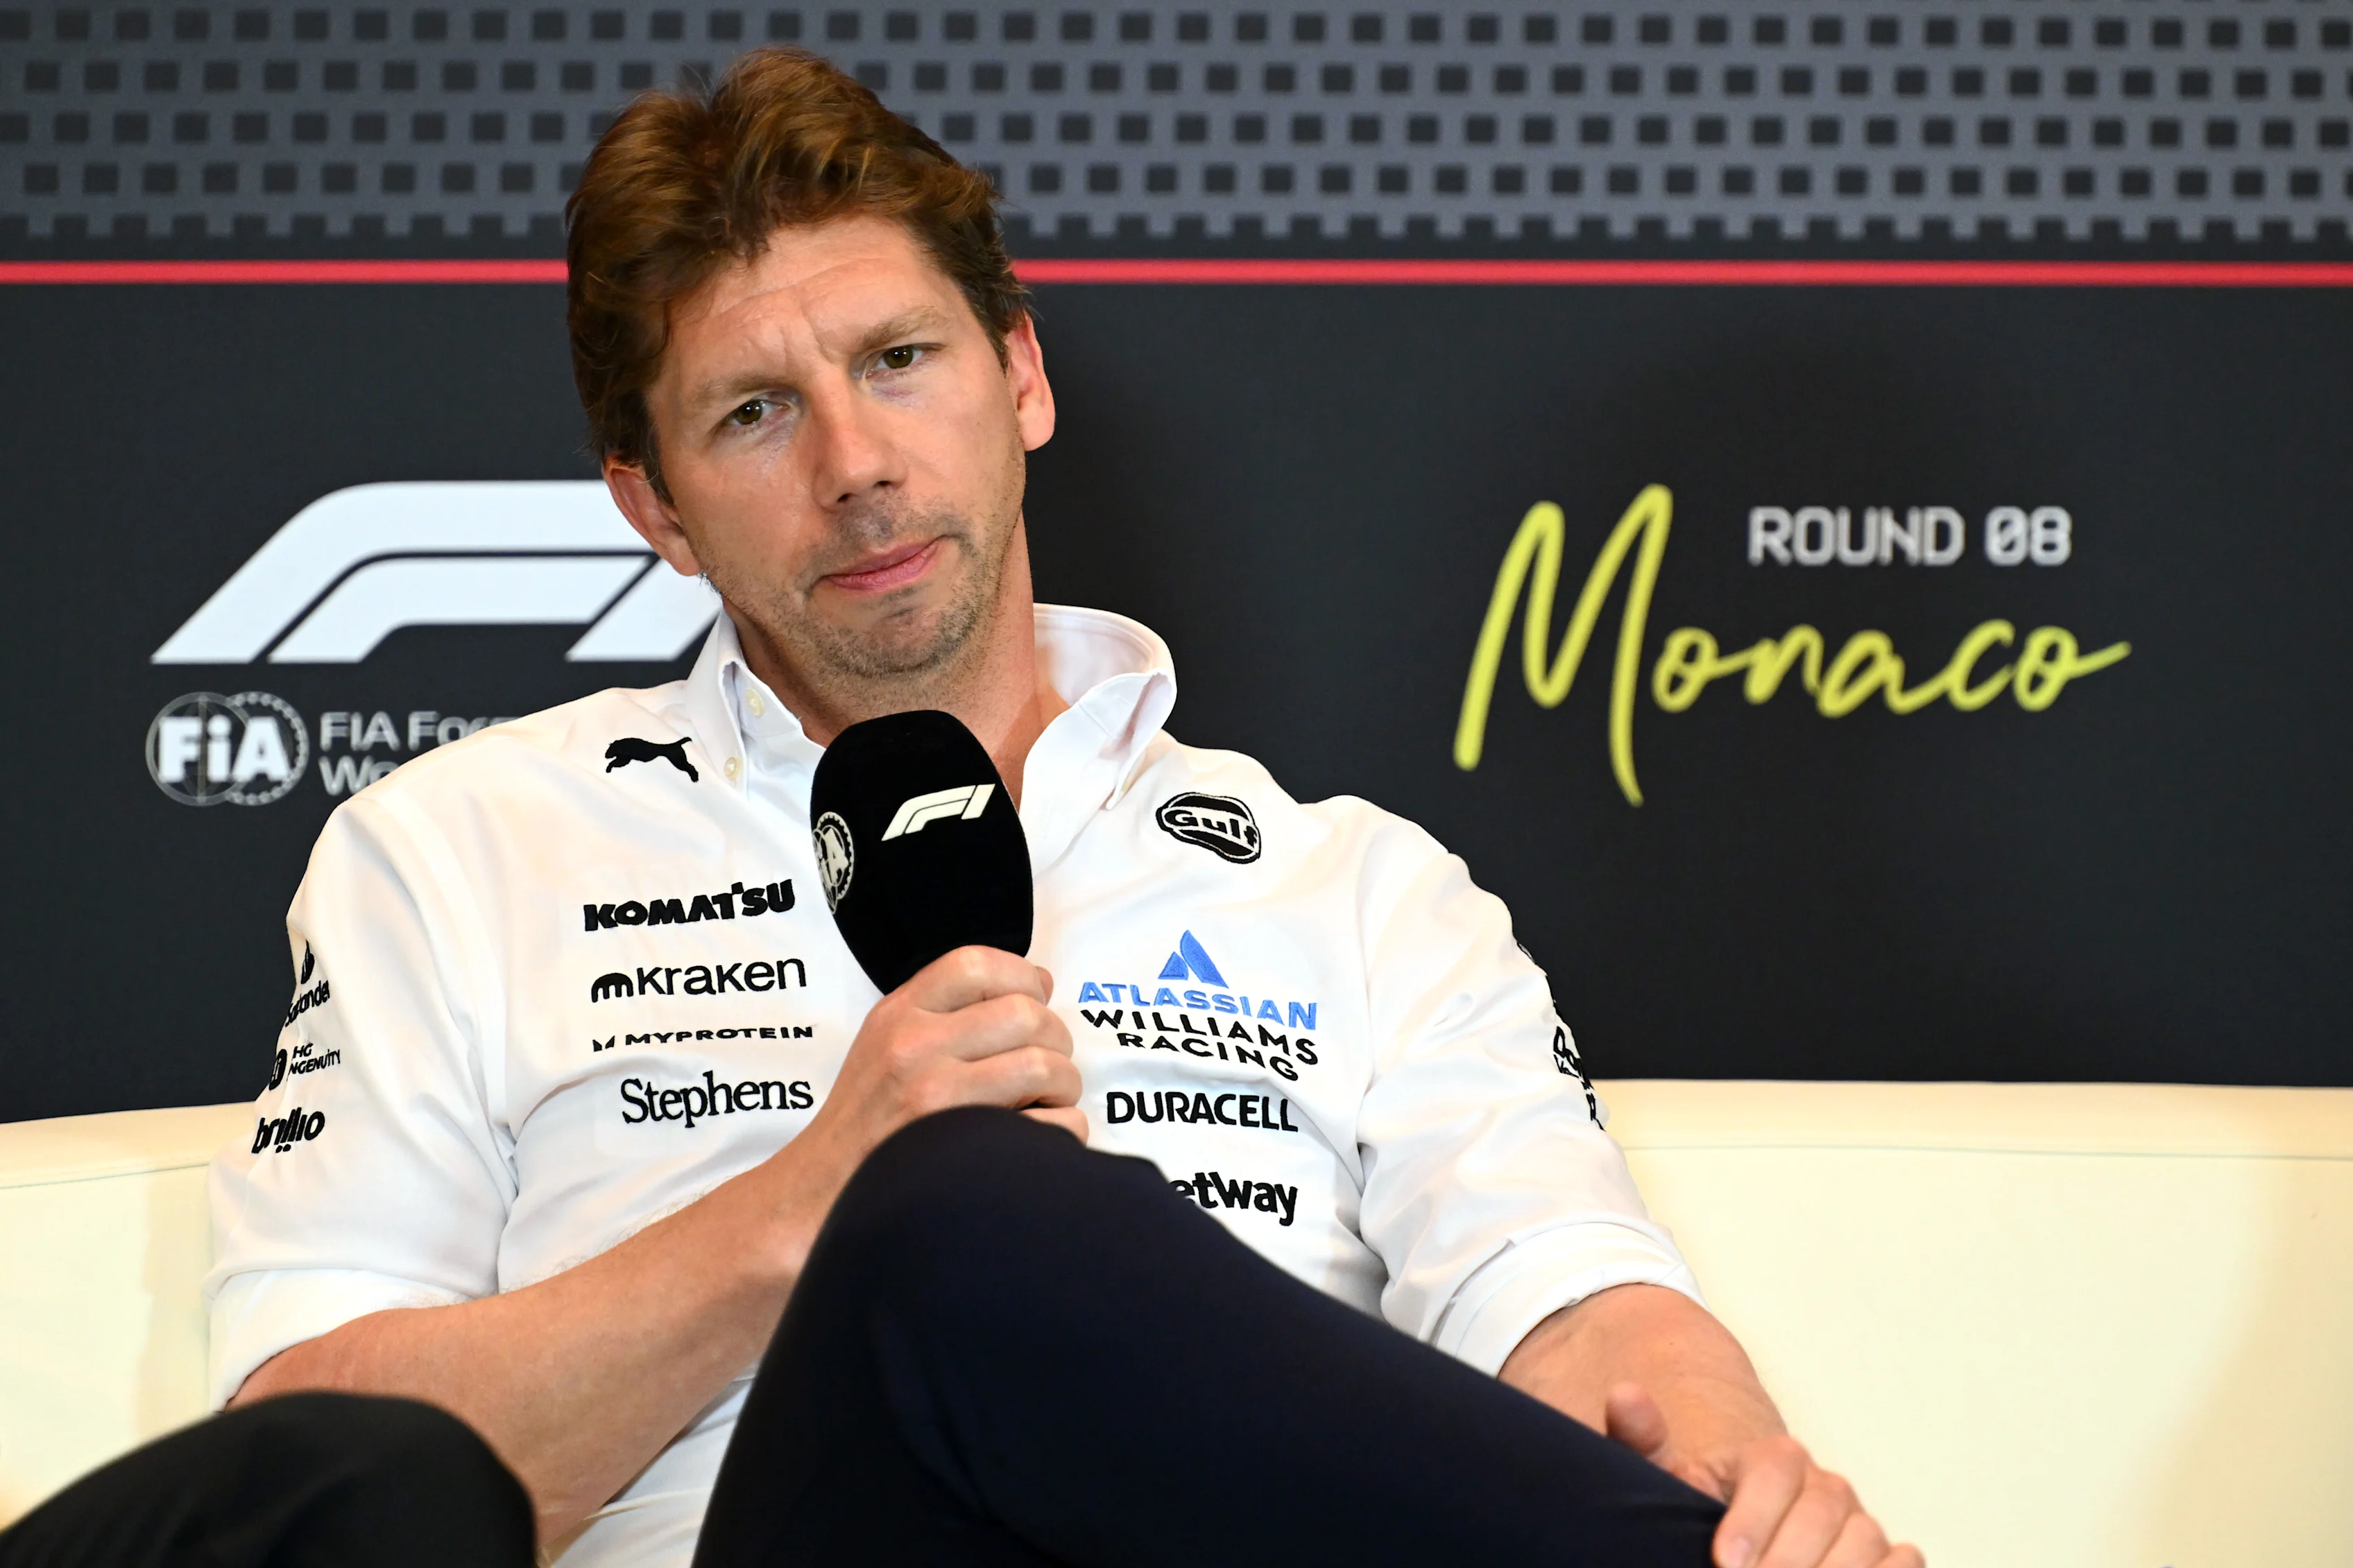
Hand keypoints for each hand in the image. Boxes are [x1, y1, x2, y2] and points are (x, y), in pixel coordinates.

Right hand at [796, 942, 1082, 1170]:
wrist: (818, 1194)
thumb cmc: (865, 1120)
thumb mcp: (885, 1041)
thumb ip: (947, 1008)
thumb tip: (1039, 984)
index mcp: (898, 1014)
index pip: (977, 963)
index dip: (1023, 977)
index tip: (1035, 1002)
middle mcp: (914, 1047)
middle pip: (1026, 1014)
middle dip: (1056, 1039)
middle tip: (1047, 1065)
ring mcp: (936, 1098)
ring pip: (1046, 1066)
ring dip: (1064, 1085)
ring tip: (1047, 1100)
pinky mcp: (960, 1149)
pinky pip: (1052, 1124)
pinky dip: (1064, 1130)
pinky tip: (1041, 1136)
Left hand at [1604, 1384, 1922, 1567]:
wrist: (1746, 1535)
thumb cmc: (1704, 1507)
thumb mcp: (1668, 1477)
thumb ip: (1644, 1441)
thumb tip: (1624, 1395)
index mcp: (1774, 1458)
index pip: (1775, 1471)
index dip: (1754, 1517)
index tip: (1726, 1561)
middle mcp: (1826, 1486)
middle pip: (1824, 1512)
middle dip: (1789, 1559)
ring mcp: (1861, 1523)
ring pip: (1867, 1541)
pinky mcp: (1889, 1557)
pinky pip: (1904, 1564)